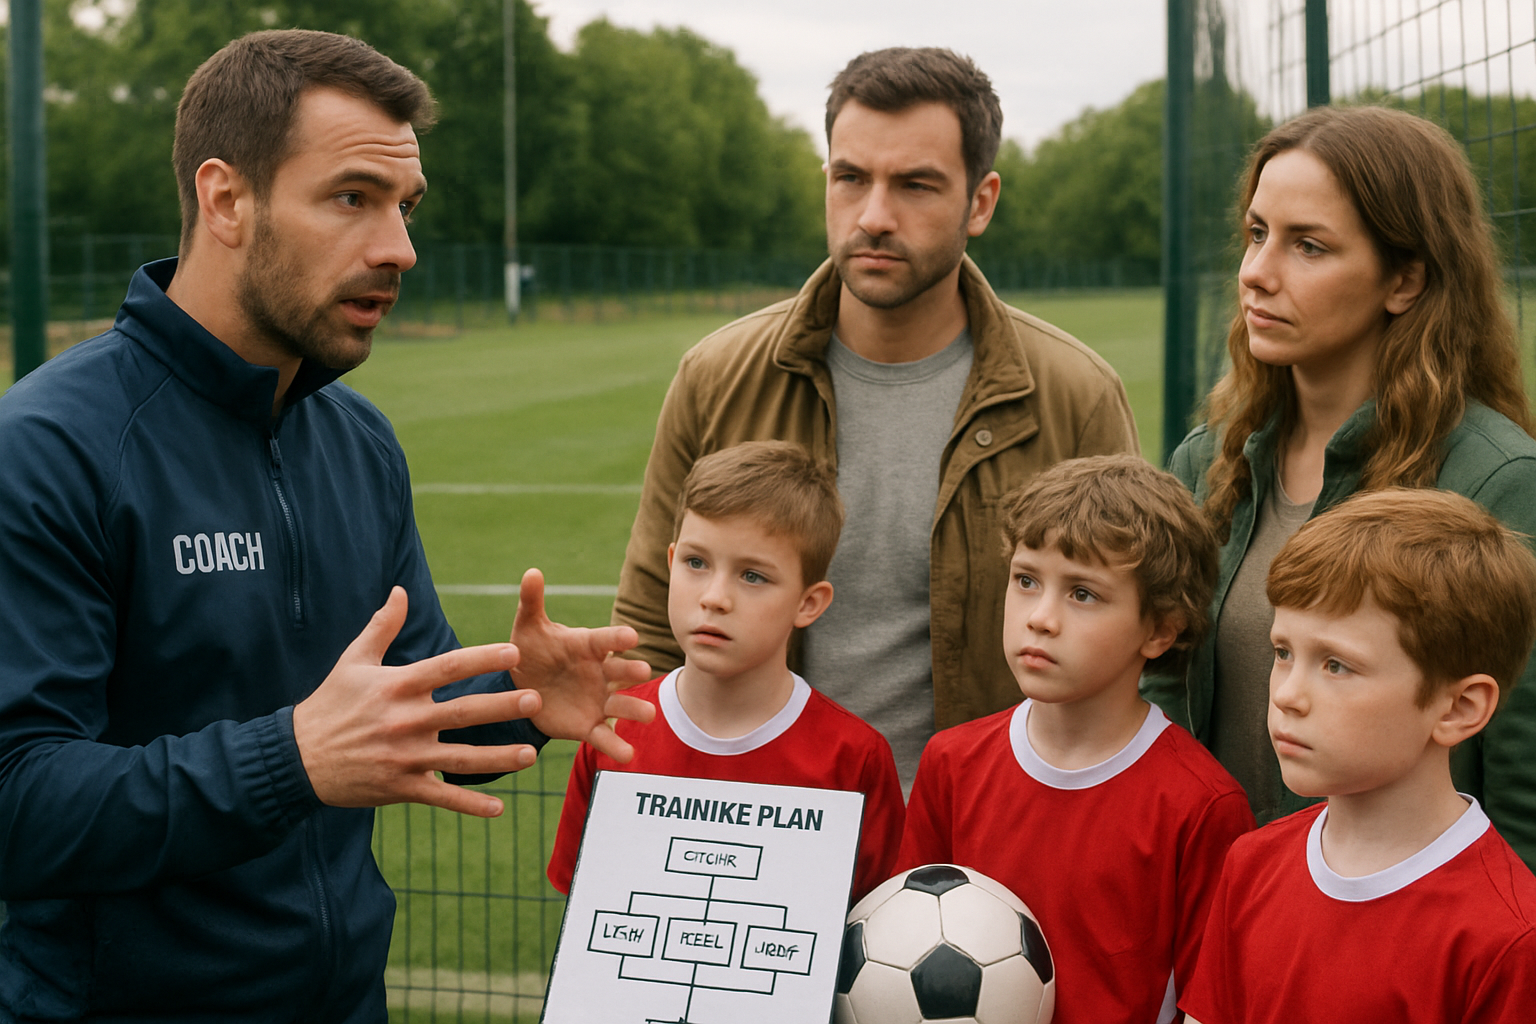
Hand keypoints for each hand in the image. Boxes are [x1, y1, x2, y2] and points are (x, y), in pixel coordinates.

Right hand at [293, 586, 541, 817]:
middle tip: (535, 699)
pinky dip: (470, 806)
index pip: (447, 667)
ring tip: (530, 755)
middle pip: (461, 712)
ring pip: (459, 759)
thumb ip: (382, 626)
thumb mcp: (352, 661)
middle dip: (501, 706)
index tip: (514, 652)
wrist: (296, 758)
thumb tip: (400, 590)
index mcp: (396, 686)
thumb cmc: (328, 704)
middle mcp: (403, 720)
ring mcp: (403, 757)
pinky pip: (441, 797)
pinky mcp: (400, 787)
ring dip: (497, 758)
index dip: (481, 658)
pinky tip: (500, 809)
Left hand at [510, 568, 655, 760]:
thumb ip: (532, 602)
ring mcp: (598, 700)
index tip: (631, 637)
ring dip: (635, 710)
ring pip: (621, 705)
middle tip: (644, 672)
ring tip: (649, 716)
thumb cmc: (531, 652)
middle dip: (631, 672)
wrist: (523, 689)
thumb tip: (531, 572)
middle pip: (620, 672)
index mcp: (587, 646)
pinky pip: (604, 736)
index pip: (605, 639)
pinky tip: (628, 758)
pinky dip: (616, 746)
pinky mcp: (589, 725)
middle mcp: (600, 673)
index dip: (617, 638)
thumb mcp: (528, 628)